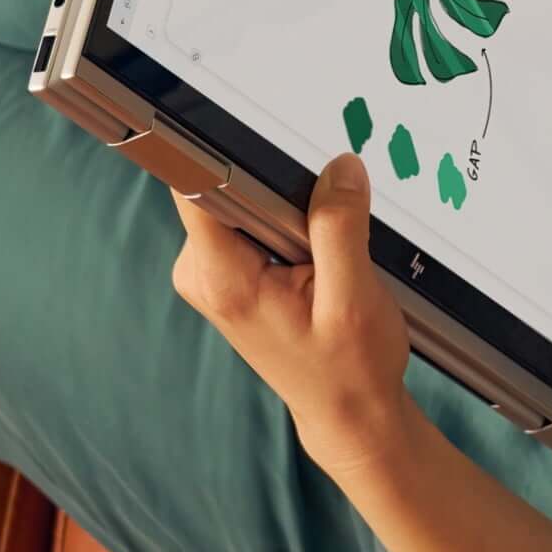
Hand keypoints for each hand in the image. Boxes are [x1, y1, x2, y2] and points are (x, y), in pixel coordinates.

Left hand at [170, 154, 414, 460]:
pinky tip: (314, 261)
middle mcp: (202, 272)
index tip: (259, 137)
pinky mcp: (228, 272)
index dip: (228, 153)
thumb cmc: (349, 369)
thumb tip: (340, 167)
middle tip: (324, 225)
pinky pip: (252, 220)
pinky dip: (288, 227)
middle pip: (224, 184)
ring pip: (243, 199)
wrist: (347, 414)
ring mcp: (211, 272)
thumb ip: (339, 227)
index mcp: (222, 278)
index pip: (198, 185)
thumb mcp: (353, 297)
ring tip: (322, 256)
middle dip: (280, 189)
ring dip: (289, 211)